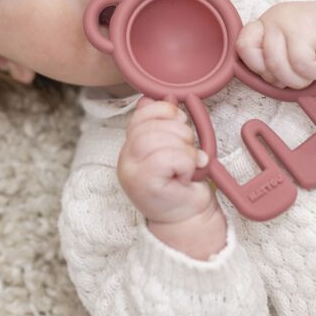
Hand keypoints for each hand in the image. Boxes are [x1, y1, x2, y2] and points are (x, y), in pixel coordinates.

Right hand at [117, 99, 215, 225]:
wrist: (187, 219)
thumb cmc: (182, 184)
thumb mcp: (175, 148)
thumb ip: (167, 125)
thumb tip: (167, 97)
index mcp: (132, 146)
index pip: (141, 113)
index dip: (164, 110)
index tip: (181, 121)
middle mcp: (126, 158)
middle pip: (149, 125)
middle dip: (179, 131)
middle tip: (190, 149)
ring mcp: (132, 171)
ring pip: (156, 139)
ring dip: (184, 148)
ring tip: (189, 163)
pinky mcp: (143, 184)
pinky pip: (167, 157)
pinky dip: (185, 162)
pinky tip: (187, 175)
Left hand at [236, 0, 315, 89]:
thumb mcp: (290, 53)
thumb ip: (271, 61)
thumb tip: (261, 82)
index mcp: (264, 25)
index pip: (242, 47)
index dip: (258, 66)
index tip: (278, 69)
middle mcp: (272, 19)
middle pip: (264, 65)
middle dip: (286, 78)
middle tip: (304, 66)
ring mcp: (286, 21)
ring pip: (281, 68)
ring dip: (302, 77)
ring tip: (315, 62)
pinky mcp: (304, 27)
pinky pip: (301, 65)